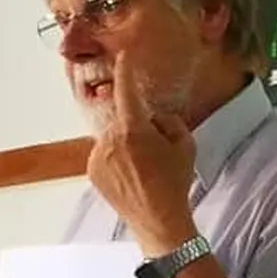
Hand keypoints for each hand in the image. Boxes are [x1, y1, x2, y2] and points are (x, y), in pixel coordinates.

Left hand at [85, 51, 196, 255]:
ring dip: (125, 145)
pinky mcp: (91, 171)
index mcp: (133, 130)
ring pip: (113, 138)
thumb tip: (153, 118)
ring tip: (143, 170)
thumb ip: (168, 121)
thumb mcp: (185, 145)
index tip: (123, 57)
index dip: (126, 71)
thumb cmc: (174, 183)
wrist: (159, 221)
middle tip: (155, 154)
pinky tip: (131, 177)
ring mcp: (98, 157)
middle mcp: (110, 141)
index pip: (127, 92)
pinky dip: (115, 160)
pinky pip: (104, 154)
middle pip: (123, 121)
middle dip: (138, 129)